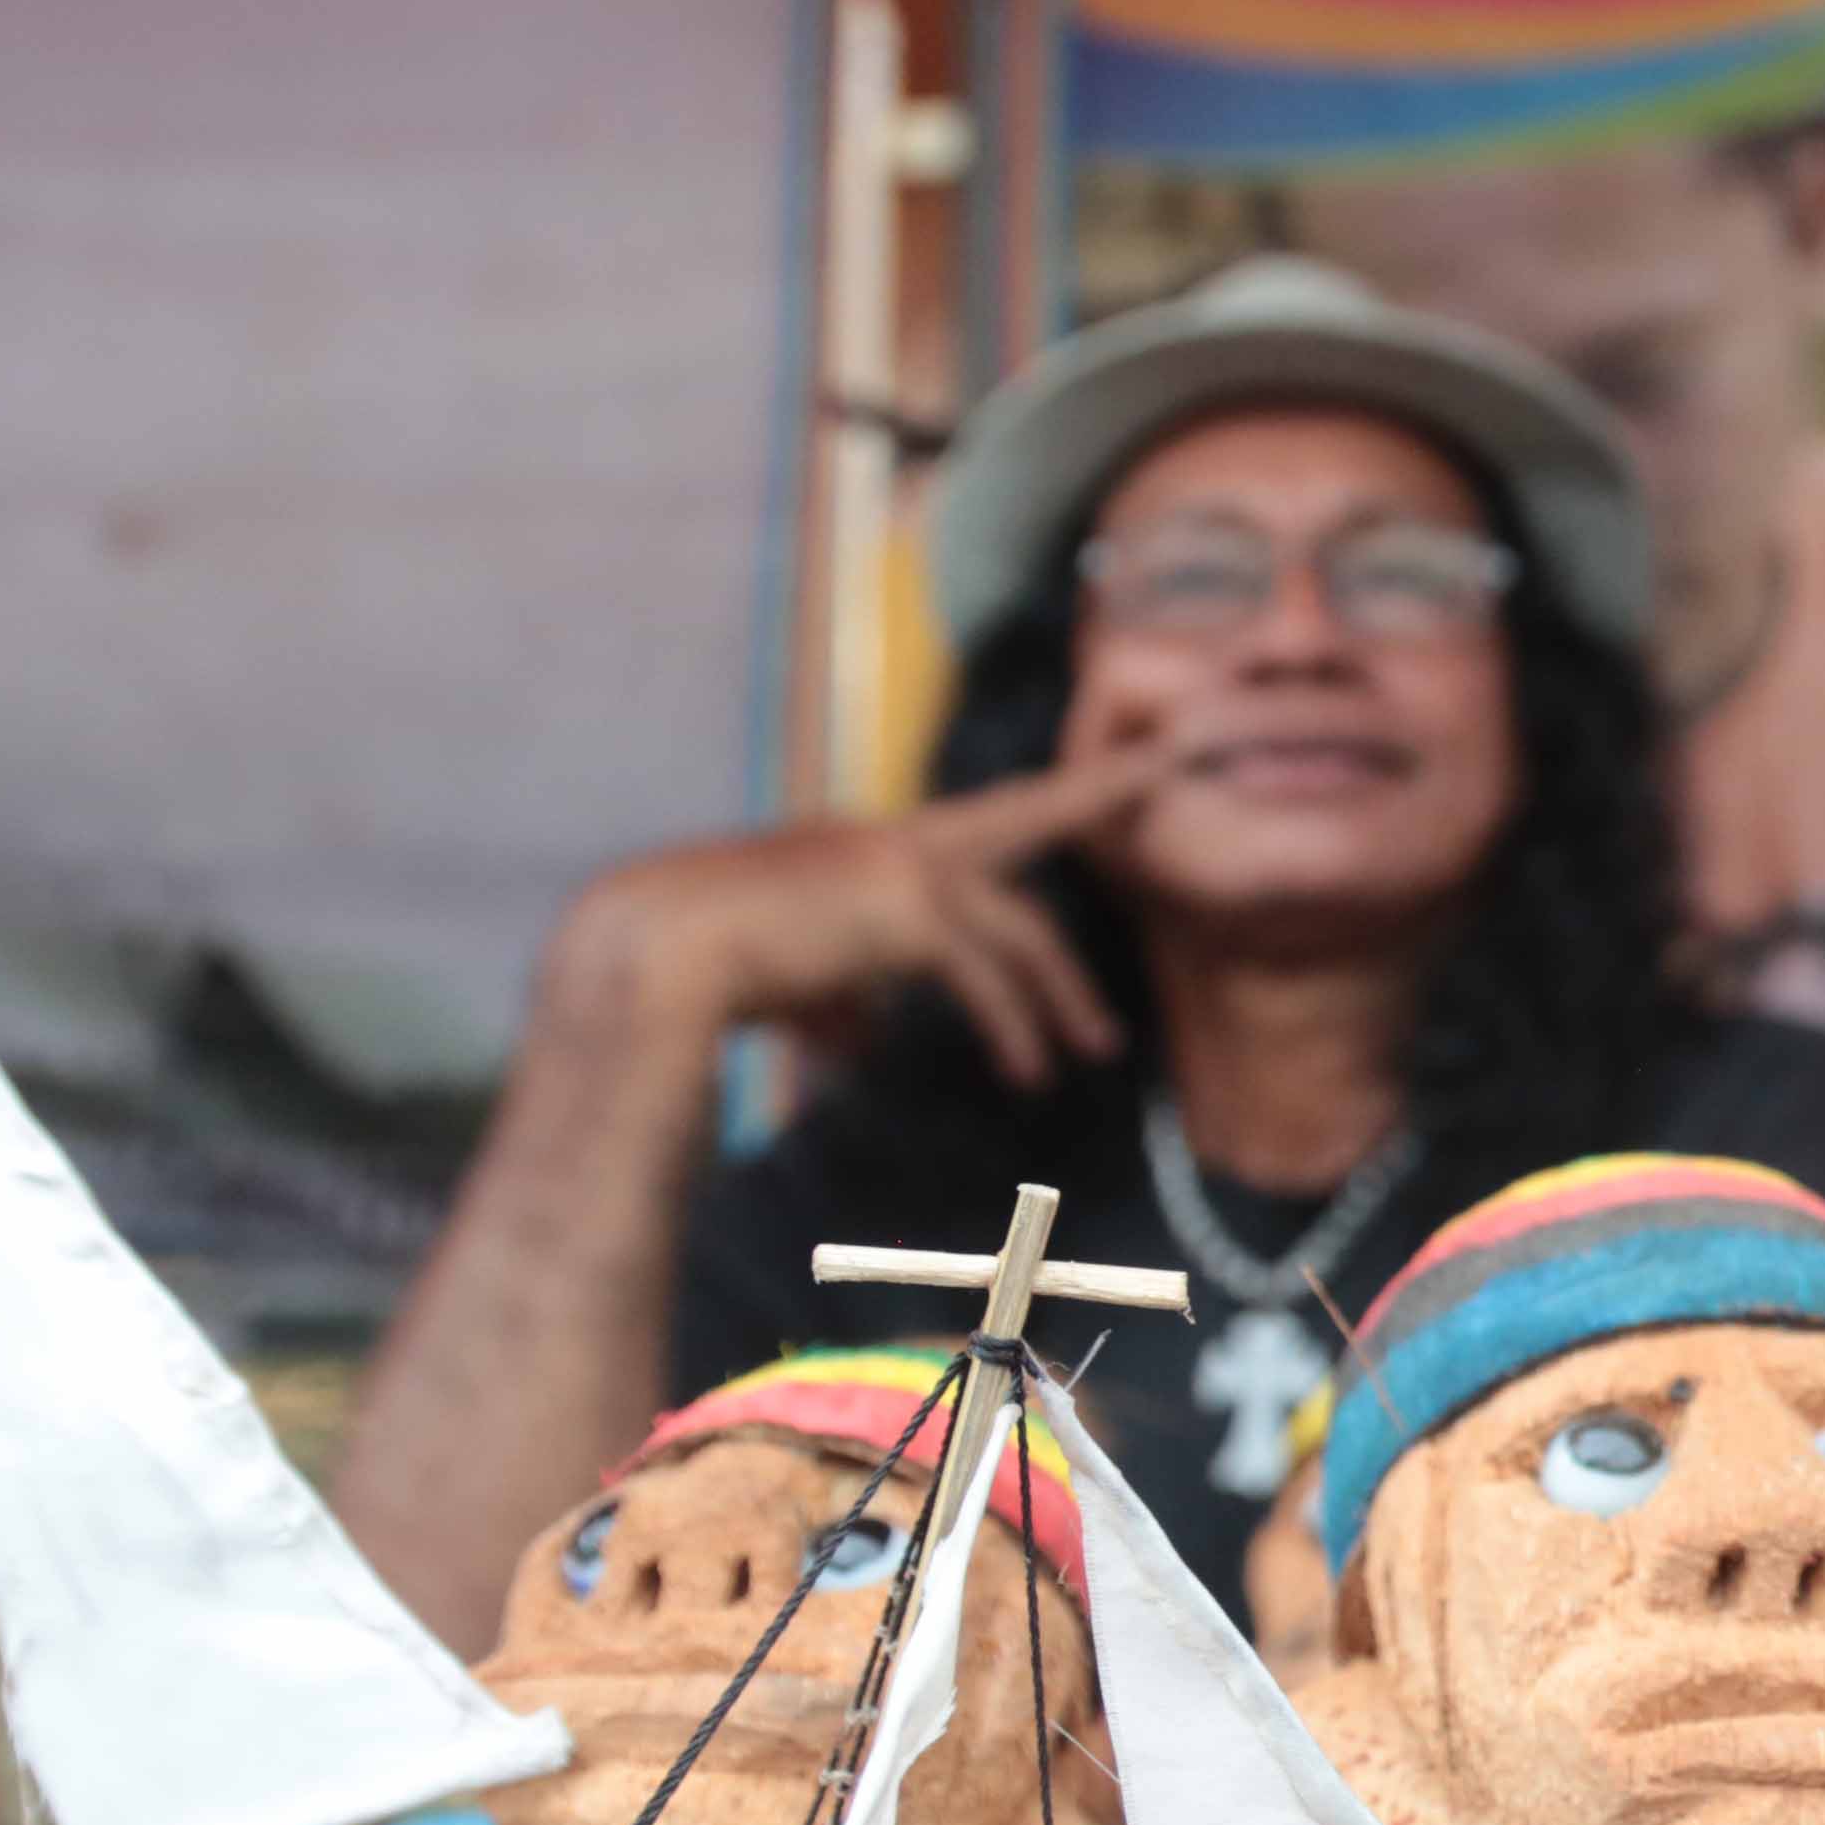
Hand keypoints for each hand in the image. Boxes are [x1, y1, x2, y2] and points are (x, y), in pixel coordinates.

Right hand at [557, 742, 1176, 1087]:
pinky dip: (1013, 1028)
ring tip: (1091, 1051)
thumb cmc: (707, 967)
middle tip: (1170, 767)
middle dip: (1105, 789)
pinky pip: (986, 979)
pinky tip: (1027, 1071)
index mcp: (875, 842)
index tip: (1129, 752)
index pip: (986, 809)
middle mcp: (899, 838)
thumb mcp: (794, 979)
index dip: (1062, 782)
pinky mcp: (908, 913)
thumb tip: (868, 1035)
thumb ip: (844, 997)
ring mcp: (905, 867)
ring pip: (1018, 930)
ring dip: (1058, 998)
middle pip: (1029, 814)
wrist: (654, 954)